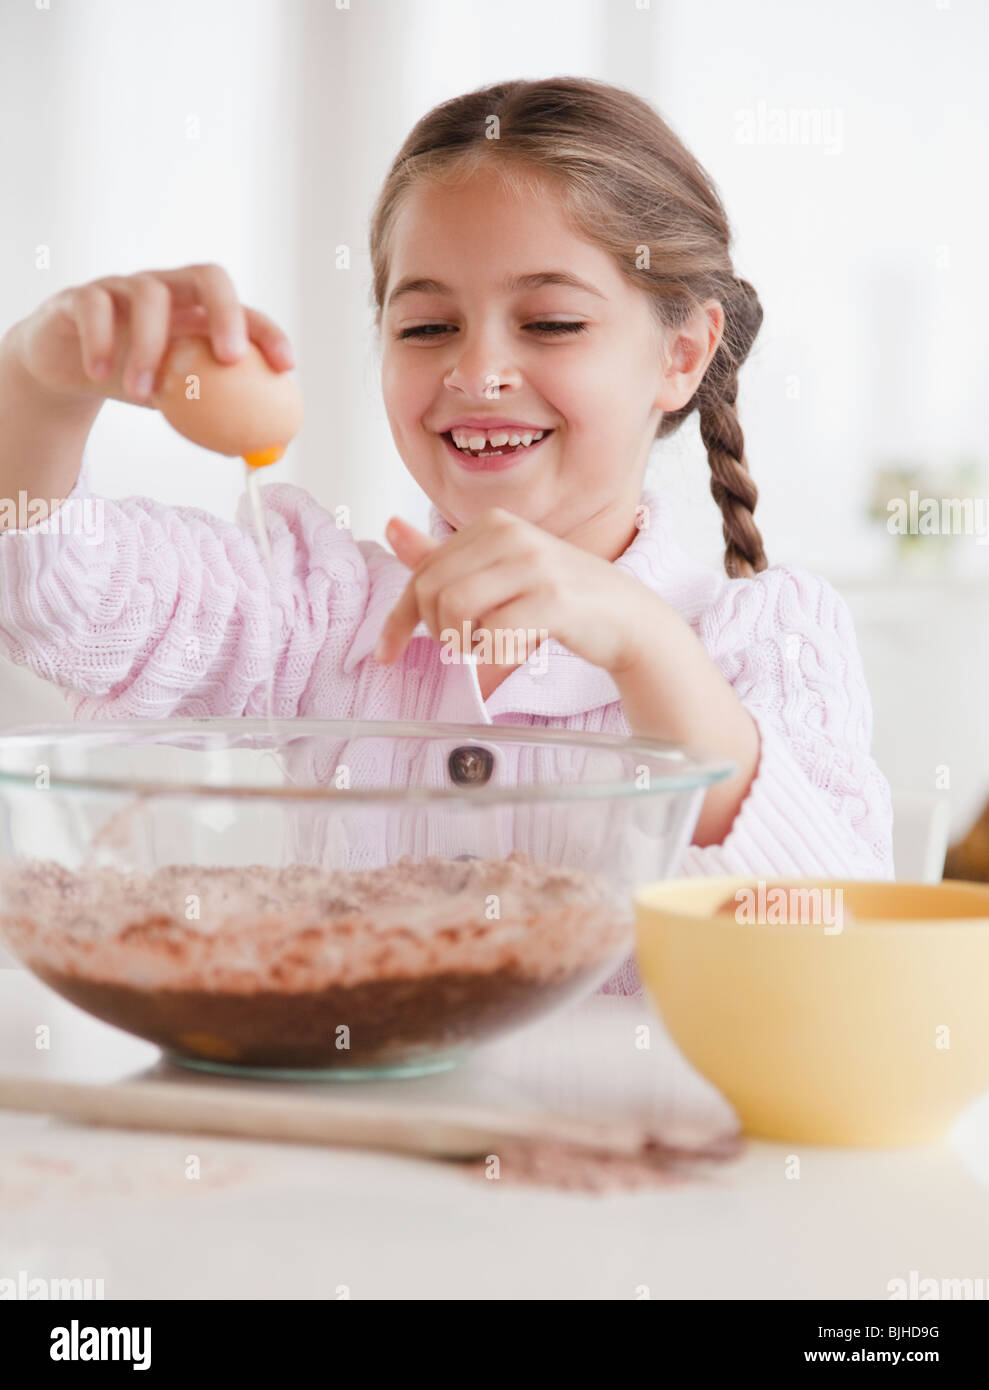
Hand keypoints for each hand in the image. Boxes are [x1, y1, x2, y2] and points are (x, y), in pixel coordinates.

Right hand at [10, 263, 294, 406]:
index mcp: (197, 313)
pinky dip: (99, 341)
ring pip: (148, 294)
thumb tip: (255, 454)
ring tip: (142, 392)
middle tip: (230, 358)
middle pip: (207, 276)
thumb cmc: (134, 382)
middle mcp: (168, 290)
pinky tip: (99, 375)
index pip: (243, 310)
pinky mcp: (80, 296)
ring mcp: (123, 288)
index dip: (267, 332)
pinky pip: (93, 305)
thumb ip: (213, 419)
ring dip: (150, 347)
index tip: (284, 366)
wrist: (66, 369)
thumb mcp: (176, 402)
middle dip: (226, 313)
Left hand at [374, 505, 655, 675]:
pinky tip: (513, 652)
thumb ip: (444, 555)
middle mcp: (510, 534)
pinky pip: (493, 634)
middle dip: (436, 632)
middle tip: (464, 647)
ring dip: (463, 644)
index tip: (385, 655)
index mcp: (492, 523)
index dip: (399, 620)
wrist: (628, 619)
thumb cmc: (561, 597)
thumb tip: (389, 526)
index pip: (422, 572)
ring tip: (489, 647)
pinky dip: (493, 655)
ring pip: (455, 610)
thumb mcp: (499, 569)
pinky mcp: (552, 598)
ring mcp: (533, 563)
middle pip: (432, 592)